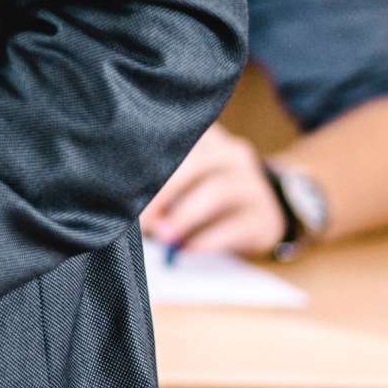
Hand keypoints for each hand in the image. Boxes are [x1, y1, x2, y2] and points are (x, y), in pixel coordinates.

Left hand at [140, 125, 286, 256]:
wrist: (259, 216)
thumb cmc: (202, 197)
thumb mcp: (182, 183)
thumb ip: (158, 189)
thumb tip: (133, 214)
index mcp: (205, 138)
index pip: (173, 139)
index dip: (146, 166)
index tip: (122, 193)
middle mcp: (231, 153)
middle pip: (194, 163)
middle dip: (162, 192)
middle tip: (141, 220)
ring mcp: (252, 183)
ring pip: (216, 191)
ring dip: (183, 217)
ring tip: (163, 236)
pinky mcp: (264, 217)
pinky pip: (234, 226)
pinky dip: (206, 240)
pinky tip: (187, 249)